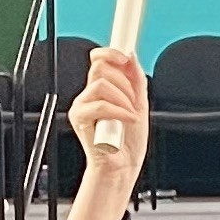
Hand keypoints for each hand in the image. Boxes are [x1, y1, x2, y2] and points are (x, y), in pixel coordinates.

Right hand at [68, 47, 150, 184]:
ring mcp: (82, 106)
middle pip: (101, 67)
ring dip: (124, 99)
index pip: (99, 60)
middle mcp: (89, 95)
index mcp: (101, 90)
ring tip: (130, 115)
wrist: (123, 166)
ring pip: (102, 84)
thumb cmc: (129, 141)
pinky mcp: (80, 118)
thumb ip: (136, 80)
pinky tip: (128, 120)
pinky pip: (100, 104)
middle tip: (133, 101)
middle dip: (124, 82)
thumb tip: (131, 56)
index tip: (125, 56)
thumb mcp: (139, 104)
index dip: (110, 53)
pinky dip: (120, 111)